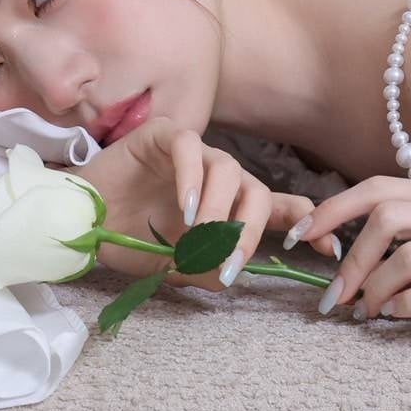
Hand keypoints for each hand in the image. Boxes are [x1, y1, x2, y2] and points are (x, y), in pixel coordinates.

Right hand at [0, 116, 339, 293]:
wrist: (80, 220)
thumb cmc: (129, 240)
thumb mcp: (175, 265)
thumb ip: (207, 267)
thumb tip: (229, 274)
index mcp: (228, 205)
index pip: (278, 208)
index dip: (306, 223)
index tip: (330, 247)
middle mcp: (219, 176)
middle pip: (258, 192)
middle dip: (250, 231)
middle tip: (230, 260)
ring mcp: (196, 153)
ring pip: (230, 171)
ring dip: (218, 210)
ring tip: (199, 237)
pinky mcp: (167, 136)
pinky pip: (192, 150)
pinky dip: (192, 180)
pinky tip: (184, 209)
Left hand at [294, 176, 410, 324]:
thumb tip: (358, 244)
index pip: (376, 190)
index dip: (334, 210)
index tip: (303, 235)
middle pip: (385, 222)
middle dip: (350, 261)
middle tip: (334, 296)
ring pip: (408, 258)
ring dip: (375, 288)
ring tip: (366, 310)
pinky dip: (409, 305)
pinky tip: (395, 316)